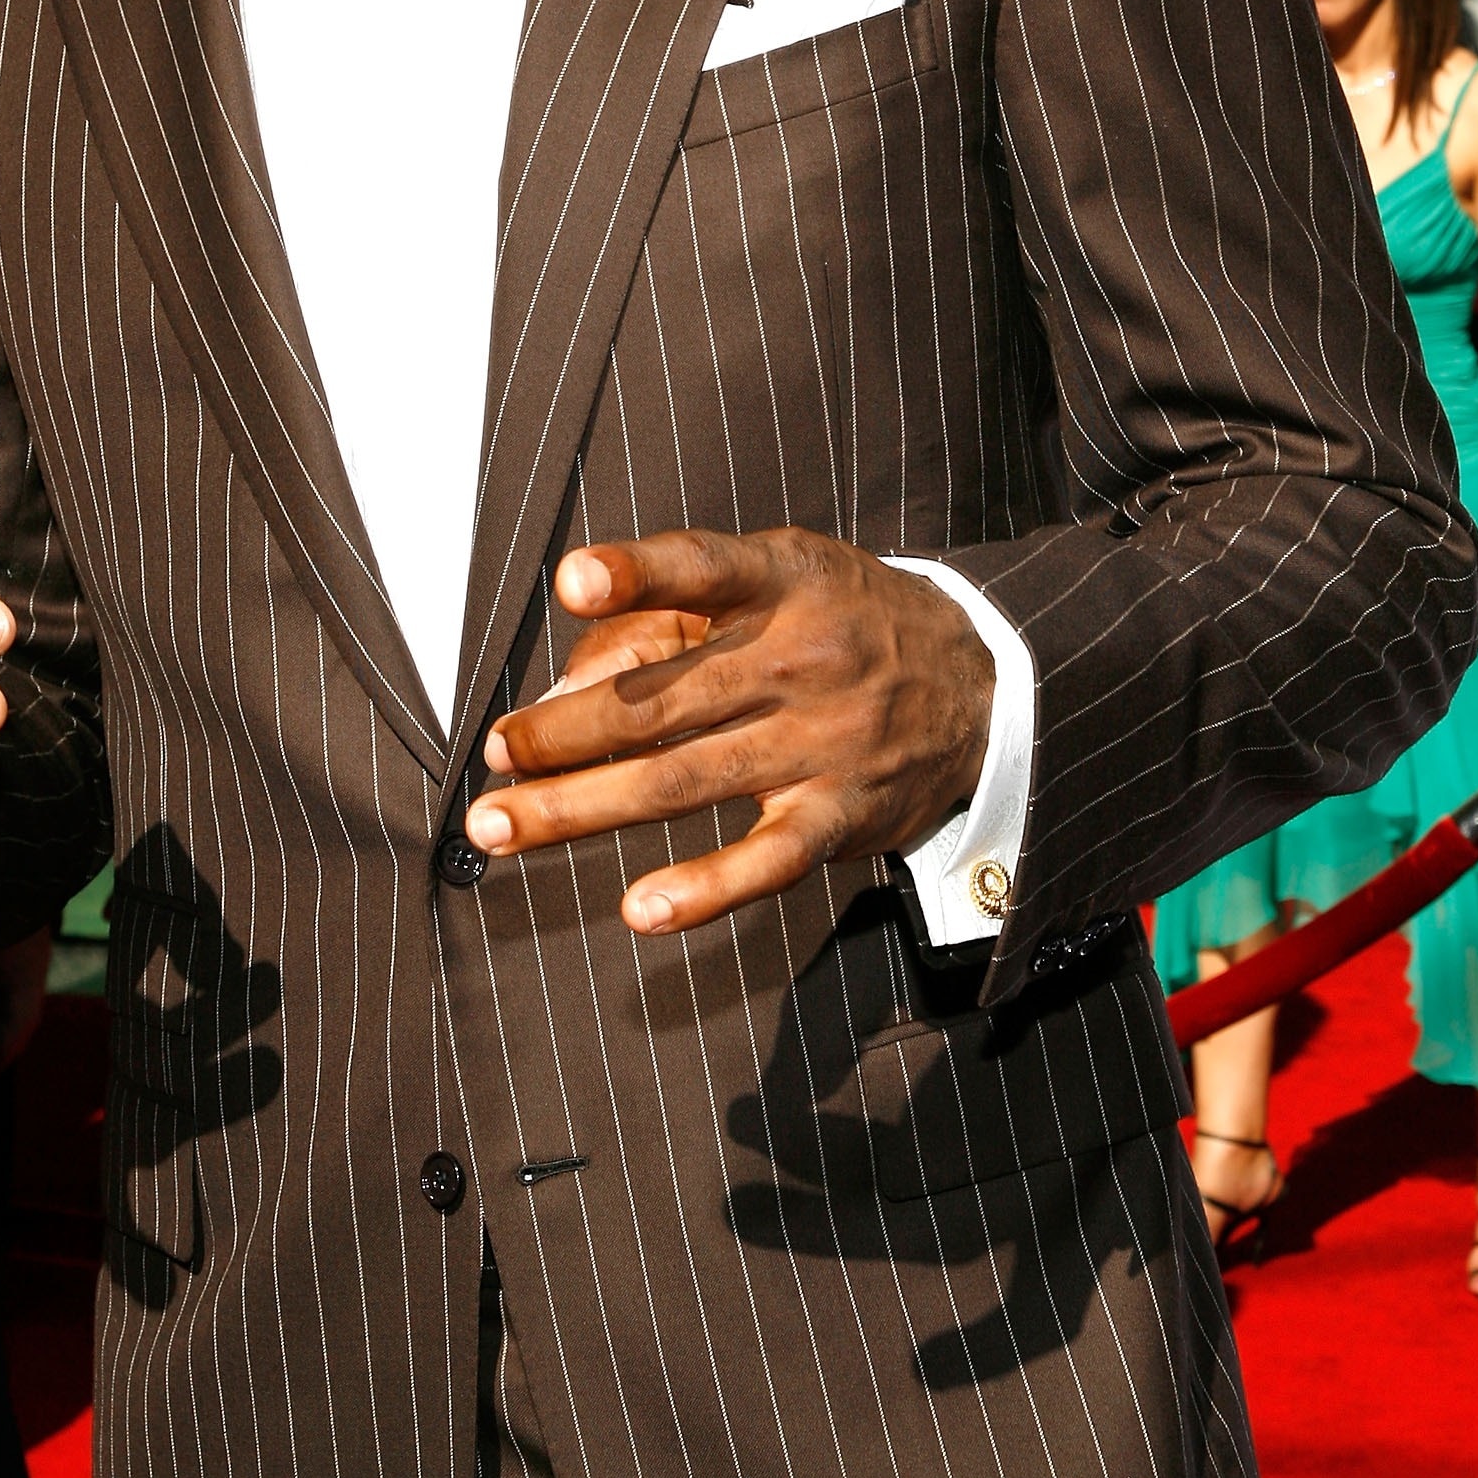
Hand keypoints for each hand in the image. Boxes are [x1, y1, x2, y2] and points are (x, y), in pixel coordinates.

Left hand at [465, 528, 994, 935]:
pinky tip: (641, 908)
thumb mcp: (778, 581)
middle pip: (661, 699)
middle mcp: (799, 657)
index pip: (701, 569)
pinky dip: (705, 889)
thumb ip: (669, 622)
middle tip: (494, 752)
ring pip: (682, 781)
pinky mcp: (840, 815)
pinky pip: (766, 860)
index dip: (637, 572)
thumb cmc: (843, 621)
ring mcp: (821, 741)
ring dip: (582, 807)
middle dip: (563, 730)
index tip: (573, 580)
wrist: (983, 683)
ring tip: (503, 825)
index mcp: (781, 580)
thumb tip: (565, 689)